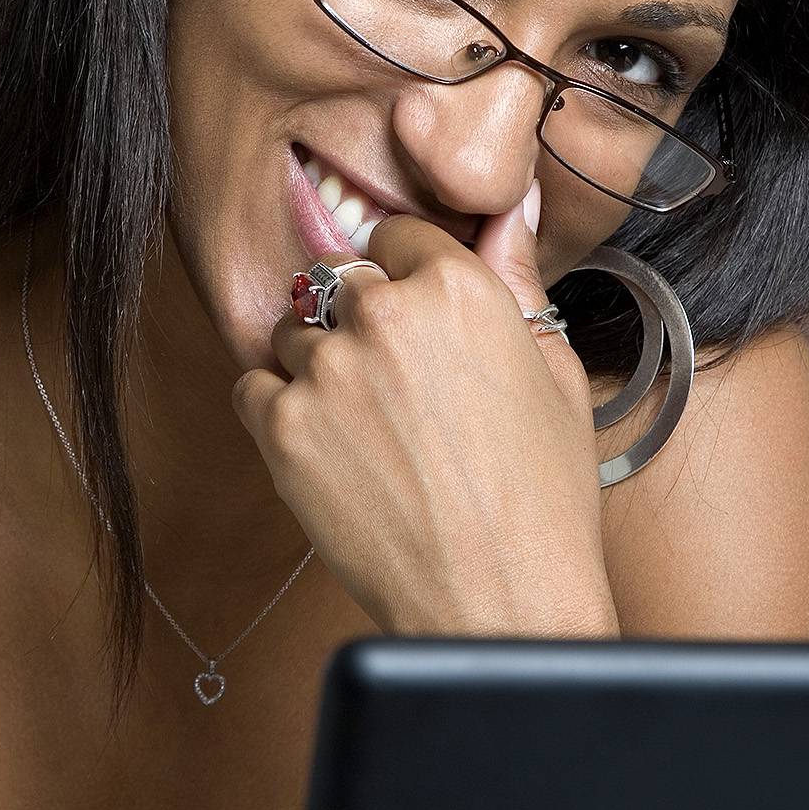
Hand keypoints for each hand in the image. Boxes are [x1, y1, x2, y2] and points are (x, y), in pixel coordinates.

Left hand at [231, 179, 615, 636]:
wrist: (497, 599)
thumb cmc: (540, 496)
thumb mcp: (554, 372)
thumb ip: (518, 277)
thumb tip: (507, 210)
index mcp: (456, 289)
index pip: (398, 235)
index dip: (407, 277)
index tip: (416, 318)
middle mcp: (382, 316)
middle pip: (341, 280)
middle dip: (361, 318)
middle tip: (395, 384)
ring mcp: (325, 372)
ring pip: (294, 331)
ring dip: (318, 363)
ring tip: (368, 425)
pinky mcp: (281, 429)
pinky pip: (254, 387)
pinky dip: (280, 410)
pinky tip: (332, 448)